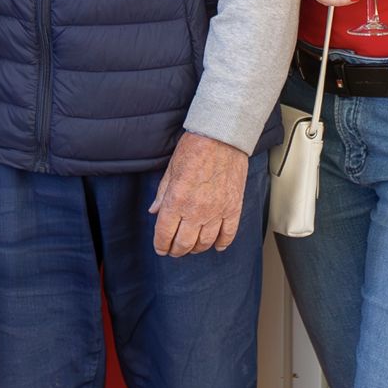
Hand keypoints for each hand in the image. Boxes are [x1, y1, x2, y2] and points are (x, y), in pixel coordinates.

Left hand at [148, 132, 248, 256]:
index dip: (160, 245)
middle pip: (184, 244)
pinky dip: (222, 244)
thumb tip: (154, 211)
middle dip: (176, 250)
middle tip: (174, 250)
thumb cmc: (195, 148)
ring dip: (196, 249)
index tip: (160, 248)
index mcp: (176, 200)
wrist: (222, 137)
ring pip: (205, 243)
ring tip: (192, 247)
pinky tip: (216, 246)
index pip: (164, 234)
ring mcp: (216, 211)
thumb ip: (162, 193)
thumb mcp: (171, 169)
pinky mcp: (233, 208)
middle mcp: (196, 210)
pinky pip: (228, 234)